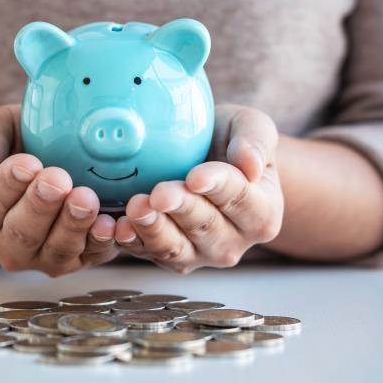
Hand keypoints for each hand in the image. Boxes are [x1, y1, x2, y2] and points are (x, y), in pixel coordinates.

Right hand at [0, 105, 119, 275]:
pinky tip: (109, 223)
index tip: (27, 164)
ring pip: (56, 250)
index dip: (7, 185)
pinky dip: (101, 242)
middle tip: (58, 180)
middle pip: (22, 232)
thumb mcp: (0, 126)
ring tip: (85, 198)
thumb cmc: (22, 140)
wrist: (56, 155)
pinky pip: (91, 255)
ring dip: (72, 225)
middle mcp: (6, 244)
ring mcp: (43, 257)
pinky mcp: (79, 259)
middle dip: (41, 206)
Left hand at [113, 104, 283, 272]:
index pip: (240, 198)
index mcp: (262, 211)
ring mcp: (201, 253)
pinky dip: (133, 243)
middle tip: (159, 193)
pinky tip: (120, 227)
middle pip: (205, 226)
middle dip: (180, 209)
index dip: (216, 187)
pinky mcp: (171, 256)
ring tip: (136, 208)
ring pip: (176, 248)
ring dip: (154, 230)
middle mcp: (235, 241)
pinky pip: (150, 254)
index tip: (195, 176)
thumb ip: (256, 141)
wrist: (207, 159)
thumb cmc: (229, 141)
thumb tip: (251, 164)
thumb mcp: (250, 126)